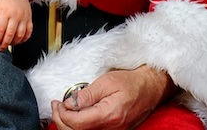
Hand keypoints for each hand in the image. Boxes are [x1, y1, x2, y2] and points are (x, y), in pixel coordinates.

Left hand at [0, 0, 31, 49]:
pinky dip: (24, 39)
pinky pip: (29, 32)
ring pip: (20, 35)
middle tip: (1, 48)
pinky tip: (19, 40)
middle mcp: (15, 15)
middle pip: (10, 35)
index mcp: (4, 12)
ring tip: (9, 44)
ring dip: (14, 43)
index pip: (0, 30)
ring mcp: (24, 17)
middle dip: (4, 44)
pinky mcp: (29, 18)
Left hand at [50, 66, 175, 129]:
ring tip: (63, 110)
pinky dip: (79, 126)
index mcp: (109, 115)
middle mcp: (111, 129)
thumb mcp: (107, 81)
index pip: (77, 123)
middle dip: (62, 120)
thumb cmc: (132, 82)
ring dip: (69, 124)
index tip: (57, 103)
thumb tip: (70, 103)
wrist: (150, 87)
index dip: (63, 114)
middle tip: (56, 106)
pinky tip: (75, 115)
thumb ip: (87, 94)